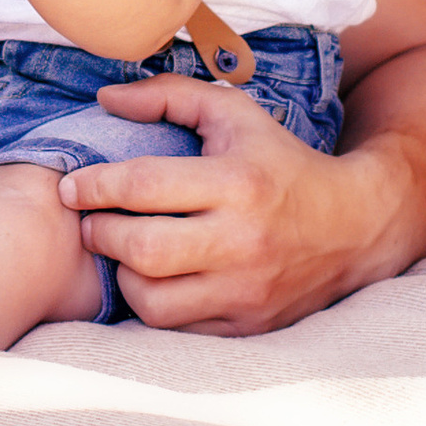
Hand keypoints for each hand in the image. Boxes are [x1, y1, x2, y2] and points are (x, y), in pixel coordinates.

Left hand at [57, 71, 388, 335]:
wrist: (354, 225)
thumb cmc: (279, 161)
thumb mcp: (234, 114)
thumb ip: (168, 97)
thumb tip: (104, 98)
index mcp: (236, 182)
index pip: (142, 186)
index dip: (94, 186)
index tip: (72, 186)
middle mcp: (242, 241)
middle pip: (141, 250)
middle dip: (100, 234)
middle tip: (91, 222)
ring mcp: (246, 290)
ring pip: (152, 301)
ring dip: (123, 275)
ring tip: (123, 253)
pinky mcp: (247, 325)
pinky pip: (178, 328)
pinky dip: (155, 305)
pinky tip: (155, 279)